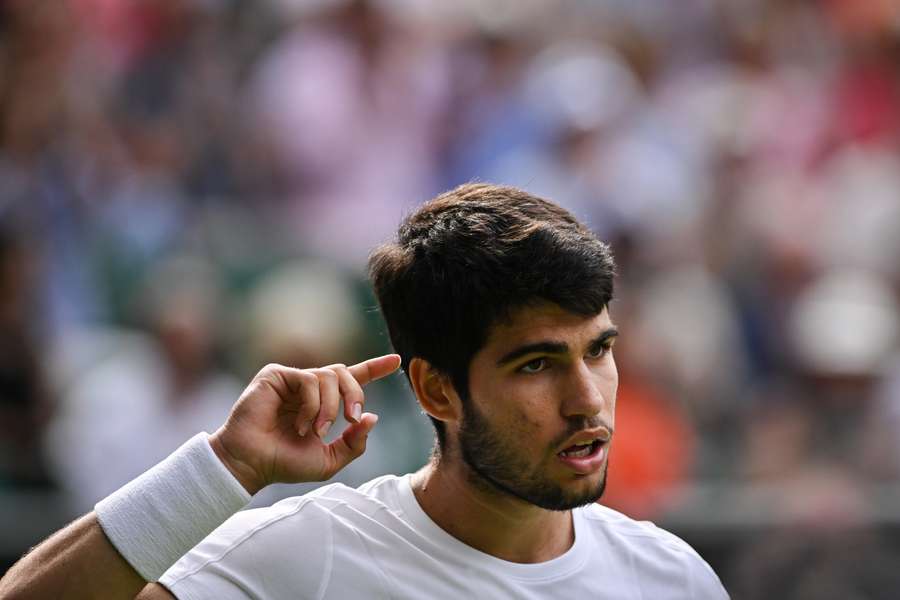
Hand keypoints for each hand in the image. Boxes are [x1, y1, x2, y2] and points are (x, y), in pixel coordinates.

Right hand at [208, 355, 401, 494]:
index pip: (352, 379)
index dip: (375, 368)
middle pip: (345, 373)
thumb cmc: (284, 463)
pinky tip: (299, 425)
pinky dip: (311, 405)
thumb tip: (372, 418)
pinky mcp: (276, 375)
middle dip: (356, 394)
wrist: (252, 464)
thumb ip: (354, 443)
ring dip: (330, 407)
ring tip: (317, 431)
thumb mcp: (328, 460)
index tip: (396, 360)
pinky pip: (309, 380)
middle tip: (353, 418)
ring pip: (329, 376)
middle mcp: (309, 388)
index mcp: (322, 403)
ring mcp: (292, 380)